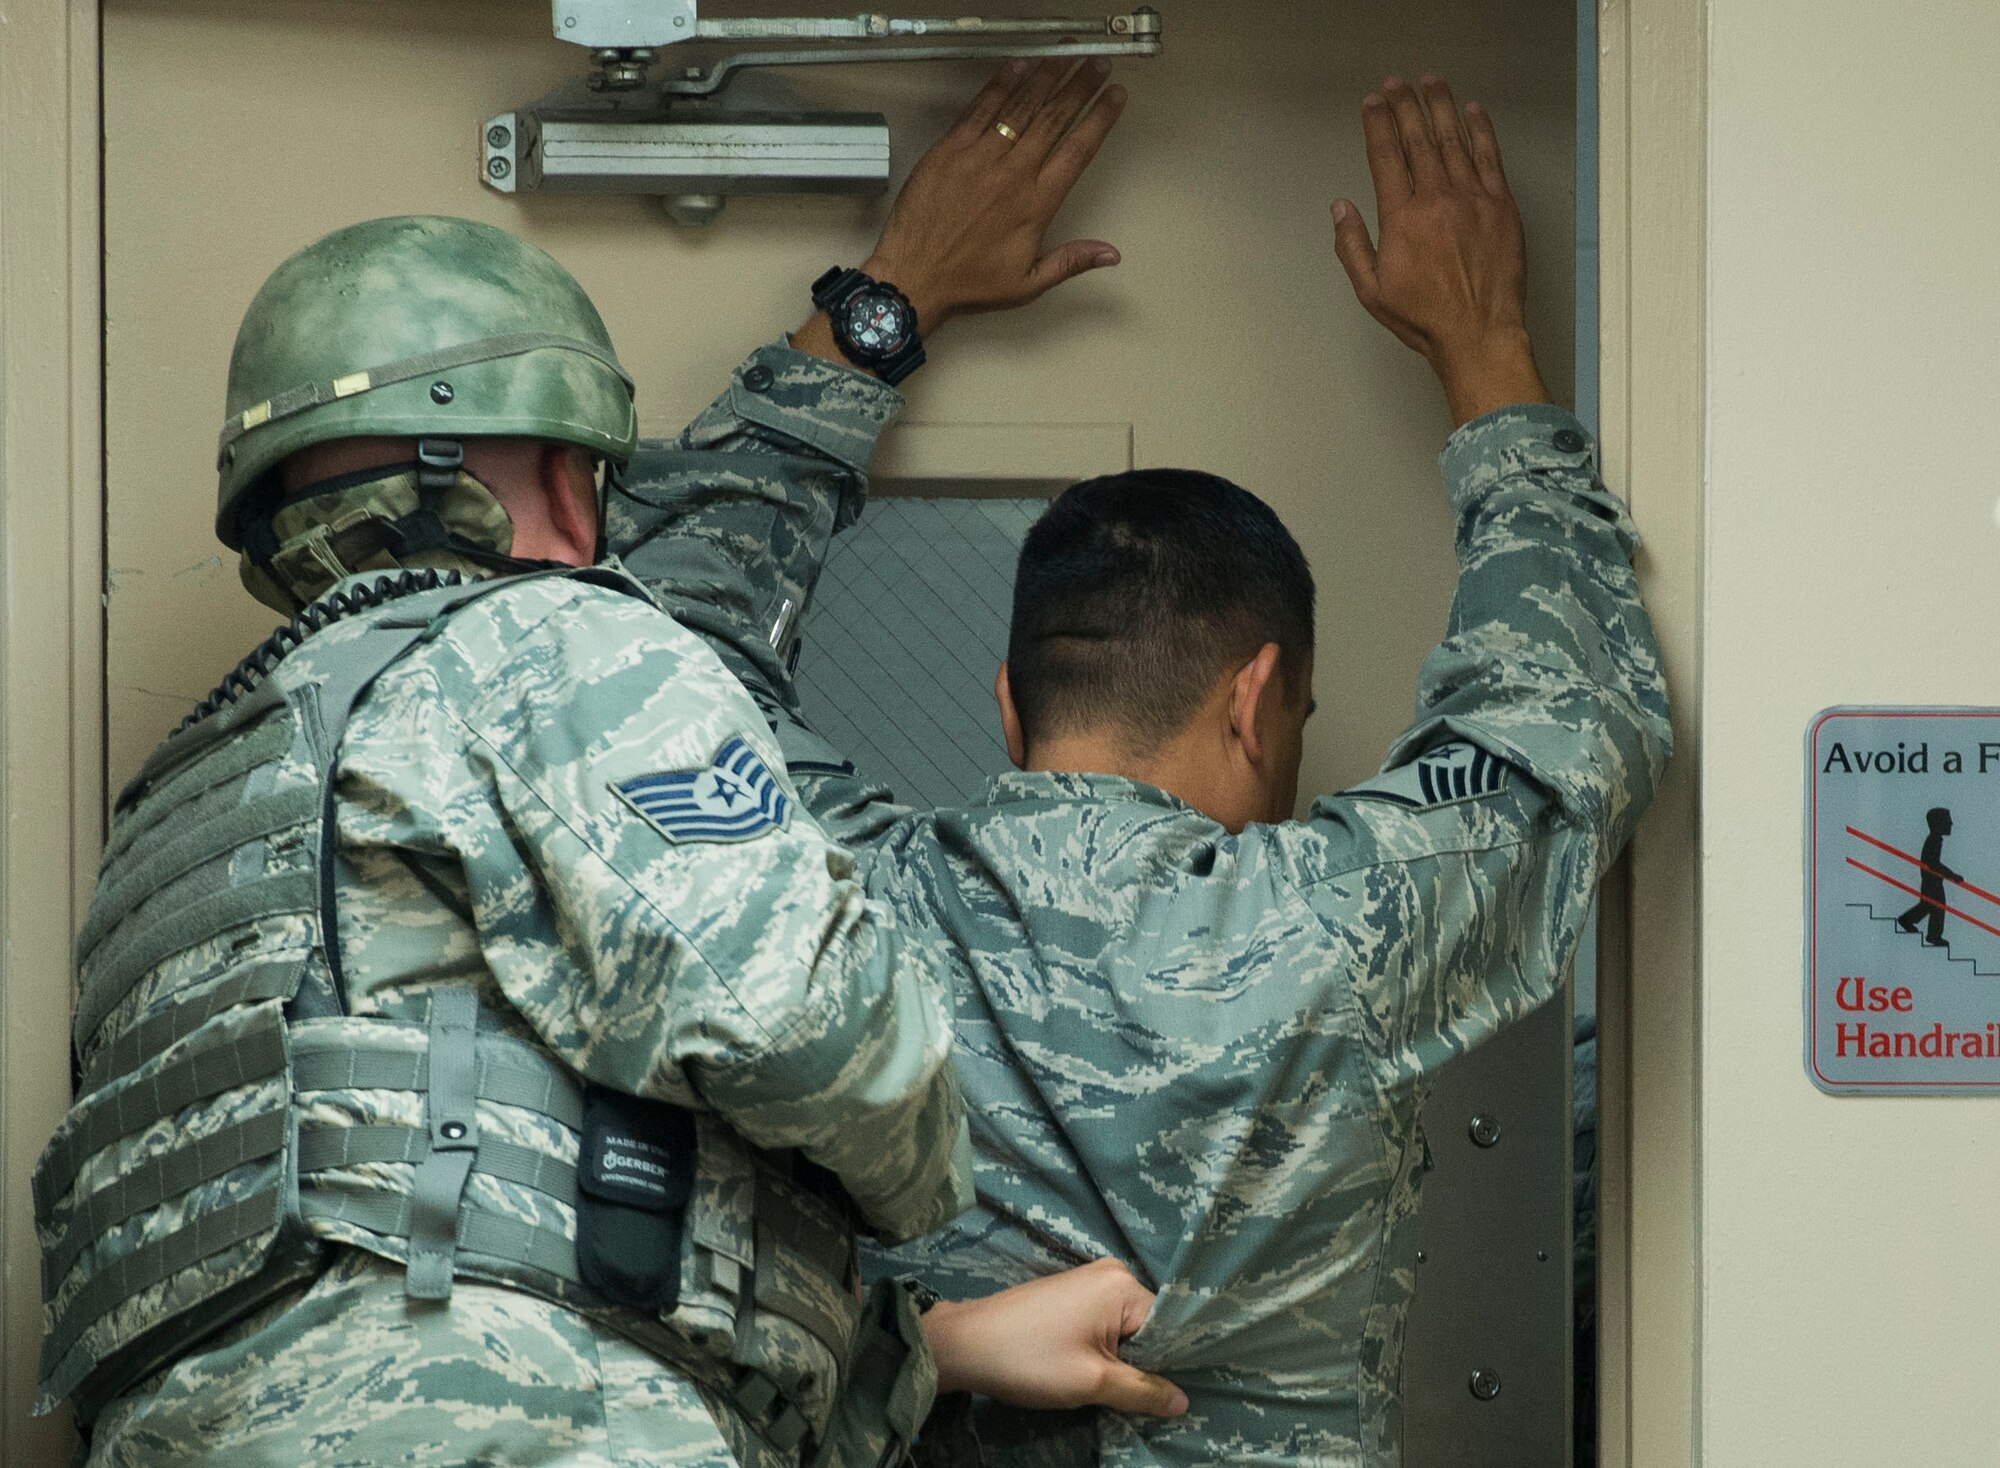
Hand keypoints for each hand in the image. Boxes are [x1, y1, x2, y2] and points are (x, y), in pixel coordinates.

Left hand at [866, 58, 1129, 331]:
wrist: (913, 275)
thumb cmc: (968, 282)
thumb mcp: (1027, 283)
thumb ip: (1072, 262)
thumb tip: (1111, 254)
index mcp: (1036, 205)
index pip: (1078, 150)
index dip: (1100, 118)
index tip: (1115, 97)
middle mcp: (1013, 175)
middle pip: (1054, 118)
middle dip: (1080, 85)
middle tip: (1098, 63)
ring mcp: (980, 158)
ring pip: (1021, 106)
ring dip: (1047, 75)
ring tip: (1067, 53)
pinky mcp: (950, 149)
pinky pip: (980, 109)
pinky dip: (1001, 84)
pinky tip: (1018, 65)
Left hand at [920, 1258, 1187, 1416]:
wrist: (966, 1345)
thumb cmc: (1031, 1360)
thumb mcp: (1093, 1382)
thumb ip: (1142, 1391)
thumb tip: (1183, 1401)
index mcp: (1122, 1283)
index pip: (1168, 1327)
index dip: (1169, 1364)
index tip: (1167, 1396)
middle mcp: (1111, 1272)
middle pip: (1147, 1326)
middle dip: (1144, 1363)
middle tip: (1138, 1399)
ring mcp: (1087, 1280)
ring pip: (1124, 1329)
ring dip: (1122, 1360)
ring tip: (1111, 1387)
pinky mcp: (1069, 1294)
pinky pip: (1104, 1324)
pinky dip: (1104, 1349)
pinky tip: (1093, 1373)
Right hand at [1332, 75, 1549, 426]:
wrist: (1478, 332)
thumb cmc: (1423, 318)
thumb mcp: (1371, 291)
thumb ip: (1352, 246)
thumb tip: (1341, 208)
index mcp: (1402, 218)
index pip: (1386, 157)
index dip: (1378, 125)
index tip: (1372, 103)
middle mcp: (1436, 199)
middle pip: (1418, 139)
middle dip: (1405, 106)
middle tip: (1397, 83)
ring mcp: (1472, 198)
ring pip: (1453, 140)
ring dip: (1440, 107)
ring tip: (1431, 83)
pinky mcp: (1501, 205)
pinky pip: (1489, 157)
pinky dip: (1481, 130)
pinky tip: (1472, 111)